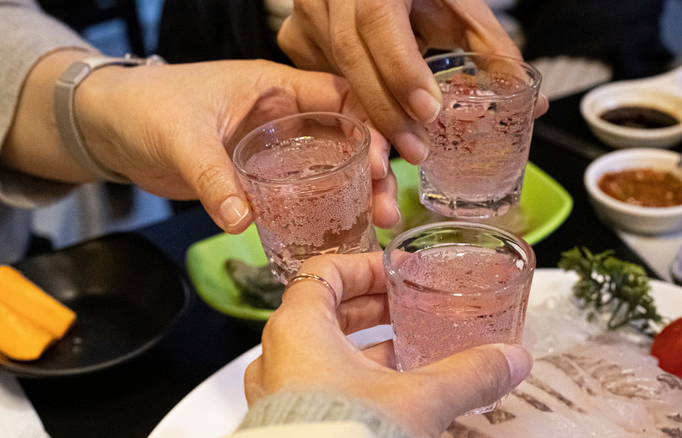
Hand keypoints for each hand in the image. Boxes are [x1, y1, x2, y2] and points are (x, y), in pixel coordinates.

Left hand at [5, 54, 399, 232]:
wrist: (109, 128)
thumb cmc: (144, 108)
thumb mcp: (182, 137)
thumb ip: (213, 177)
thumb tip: (243, 219)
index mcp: (273, 86)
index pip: (338, 96)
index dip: (368, 124)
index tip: (381, 160)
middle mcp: (280, 114)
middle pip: (343, 135)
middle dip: (371, 166)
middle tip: (386, 203)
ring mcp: (270, 147)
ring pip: (325, 164)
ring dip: (352, 190)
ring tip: (377, 220)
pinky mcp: (255, 175)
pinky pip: (297, 189)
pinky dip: (318, 206)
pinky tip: (338, 228)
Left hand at [244, 252, 531, 436]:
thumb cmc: (345, 433)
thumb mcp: (417, 400)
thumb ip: (466, 375)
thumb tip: (509, 359)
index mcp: (298, 328)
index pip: (323, 272)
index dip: (362, 268)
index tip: (396, 274)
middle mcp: (278, 354)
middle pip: (324, 310)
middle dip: (371, 308)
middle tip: (408, 308)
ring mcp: (276, 389)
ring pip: (321, 351)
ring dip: (364, 348)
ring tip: (408, 353)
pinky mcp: (285, 419)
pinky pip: (316, 384)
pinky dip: (351, 380)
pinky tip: (388, 395)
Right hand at [277, 0, 548, 163]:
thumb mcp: (459, 7)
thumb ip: (493, 50)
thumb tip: (535, 104)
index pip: (378, 22)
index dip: (400, 69)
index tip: (428, 111)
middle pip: (350, 56)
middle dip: (384, 110)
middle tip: (416, 151)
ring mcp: (307, 16)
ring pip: (331, 75)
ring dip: (364, 116)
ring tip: (399, 149)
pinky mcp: (296, 39)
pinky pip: (320, 81)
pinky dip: (345, 106)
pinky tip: (368, 124)